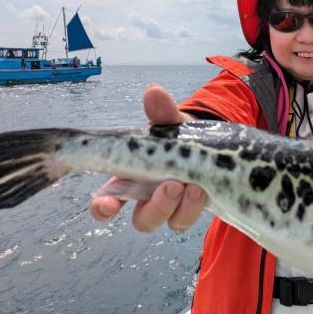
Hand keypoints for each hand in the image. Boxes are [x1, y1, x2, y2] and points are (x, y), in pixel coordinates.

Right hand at [90, 83, 206, 231]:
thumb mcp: (170, 122)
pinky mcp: (193, 209)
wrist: (208, 143)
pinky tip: (206, 190)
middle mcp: (149, 197)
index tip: (108, 205)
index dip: (103, 207)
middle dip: (157, 206)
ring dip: (182, 208)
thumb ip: (162, 112)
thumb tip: (153, 91)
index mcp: (131, 176)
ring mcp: (173, 207)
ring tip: (196, 187)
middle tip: (173, 184)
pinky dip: (196, 207)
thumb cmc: (177, 136)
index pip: (107, 200)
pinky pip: (190, 218)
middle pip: (144, 218)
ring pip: (171, 222)